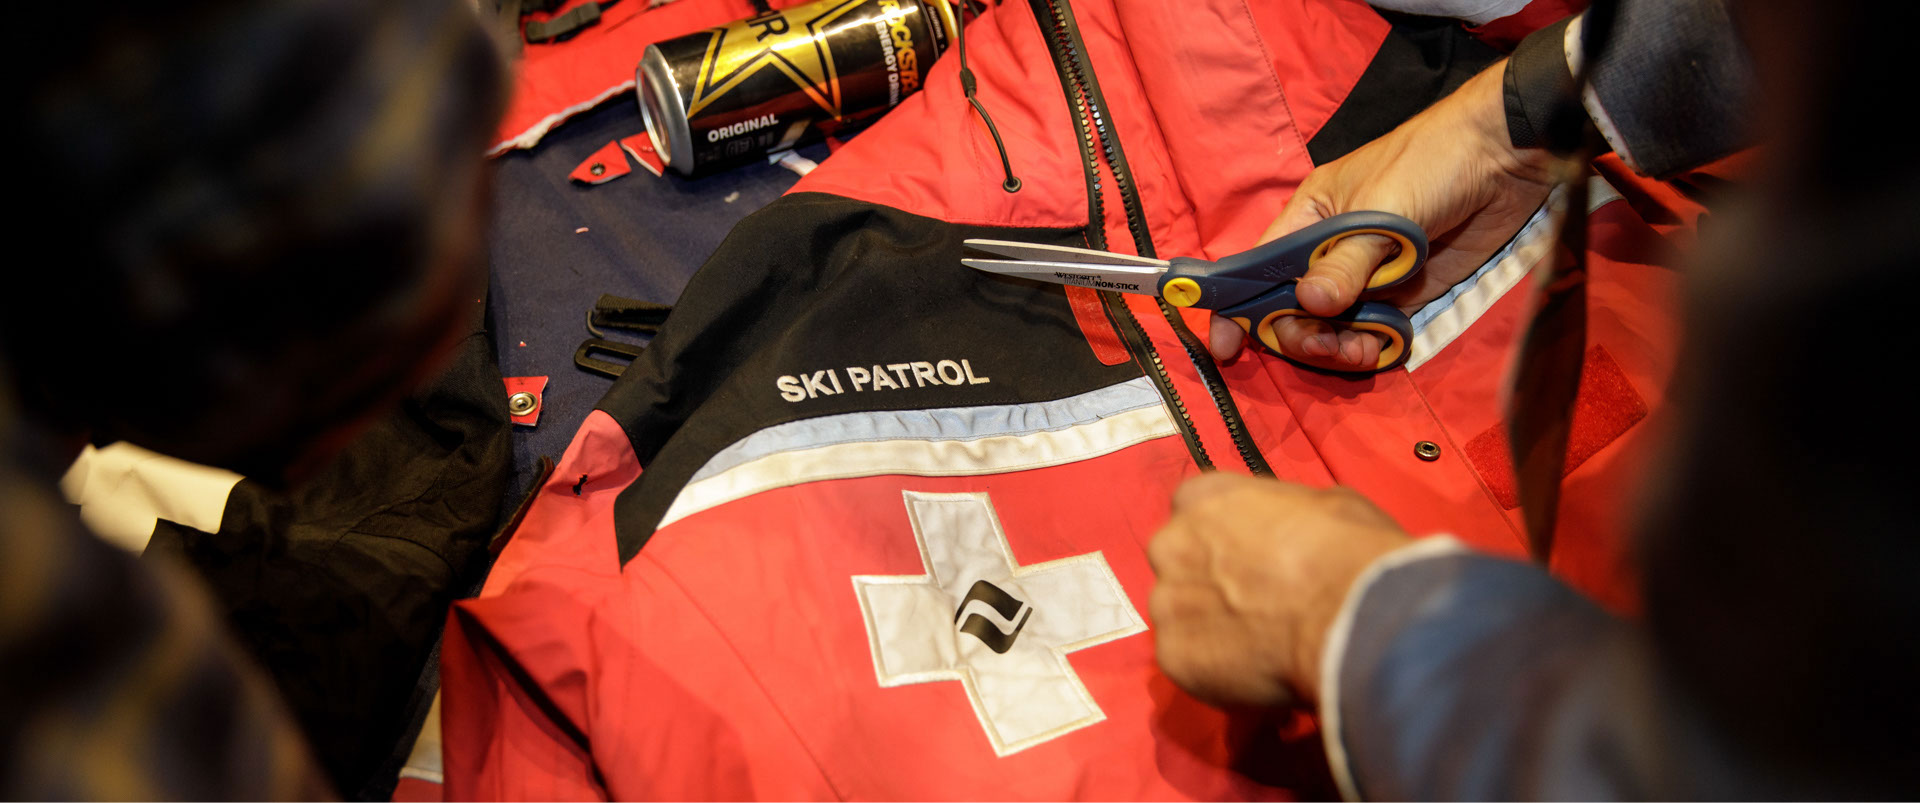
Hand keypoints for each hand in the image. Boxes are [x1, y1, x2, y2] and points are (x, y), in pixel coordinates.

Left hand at [1147, 472, 1410, 706]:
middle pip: (1178, 563)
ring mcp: (1167, 603)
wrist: (1351, 616)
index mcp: (1204, 497)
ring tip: (1259, 645)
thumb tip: (1293, 528)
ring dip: (1209, 629)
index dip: (1222, 535)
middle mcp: (1172, 544)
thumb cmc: (1347, 552)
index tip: (1247, 554)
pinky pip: (1189, 664)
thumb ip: (1286, 513)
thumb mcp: (1326, 502)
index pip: (1193, 509)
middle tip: (1252, 603)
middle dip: (1207, 581)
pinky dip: (1215, 672)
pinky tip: (1255, 673)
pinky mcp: (1173, 656)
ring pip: (1180, 618)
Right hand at [1210, 61, 1558, 368]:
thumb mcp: (1383, 209)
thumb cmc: (1431, 162)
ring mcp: (1368, 275)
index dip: (1236, 308)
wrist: (1508, 156)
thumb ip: (1347, 261)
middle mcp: (1330, 251)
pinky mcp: (1405, 293)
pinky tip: (1385, 344)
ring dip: (1337, 347)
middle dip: (1300, 336)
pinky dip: (1373, 345)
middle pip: (1292, 310)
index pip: (1257, 268)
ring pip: (1331, 328)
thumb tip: (1309, 305)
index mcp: (1309, 219)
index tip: (1226, 348)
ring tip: (1363, 349)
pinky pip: (1374, 331)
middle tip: (1327, 346)